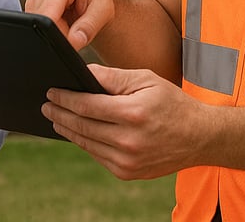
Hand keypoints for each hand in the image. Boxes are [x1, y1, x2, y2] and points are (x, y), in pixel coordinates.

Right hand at [25, 0, 117, 49]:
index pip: (49, 9)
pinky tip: (61, 21)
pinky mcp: (32, 4)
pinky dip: (50, 28)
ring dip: (54, 30)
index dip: (56, 30)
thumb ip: (88, 27)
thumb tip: (74, 42)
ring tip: (69, 22)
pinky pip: (37, 25)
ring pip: (38, 25)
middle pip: (42, 20)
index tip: (66, 42)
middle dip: (58, 32)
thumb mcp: (103, 10)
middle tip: (75, 28)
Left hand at [44, 63, 212, 180]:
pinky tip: (77, 132)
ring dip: (68, 130)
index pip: (87, 105)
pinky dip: (85, 143)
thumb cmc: (171, 102)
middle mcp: (129, 140)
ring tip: (56, 118)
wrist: (199, 136)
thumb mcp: (146, 79)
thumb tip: (84, 72)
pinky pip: (98, 156)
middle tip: (46, 105)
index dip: (65, 98)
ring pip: (87, 143)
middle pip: (82, 126)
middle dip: (60, 114)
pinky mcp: (128, 172)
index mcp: (133, 113)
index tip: (51, 91)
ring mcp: (128, 160)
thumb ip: (113, 76)